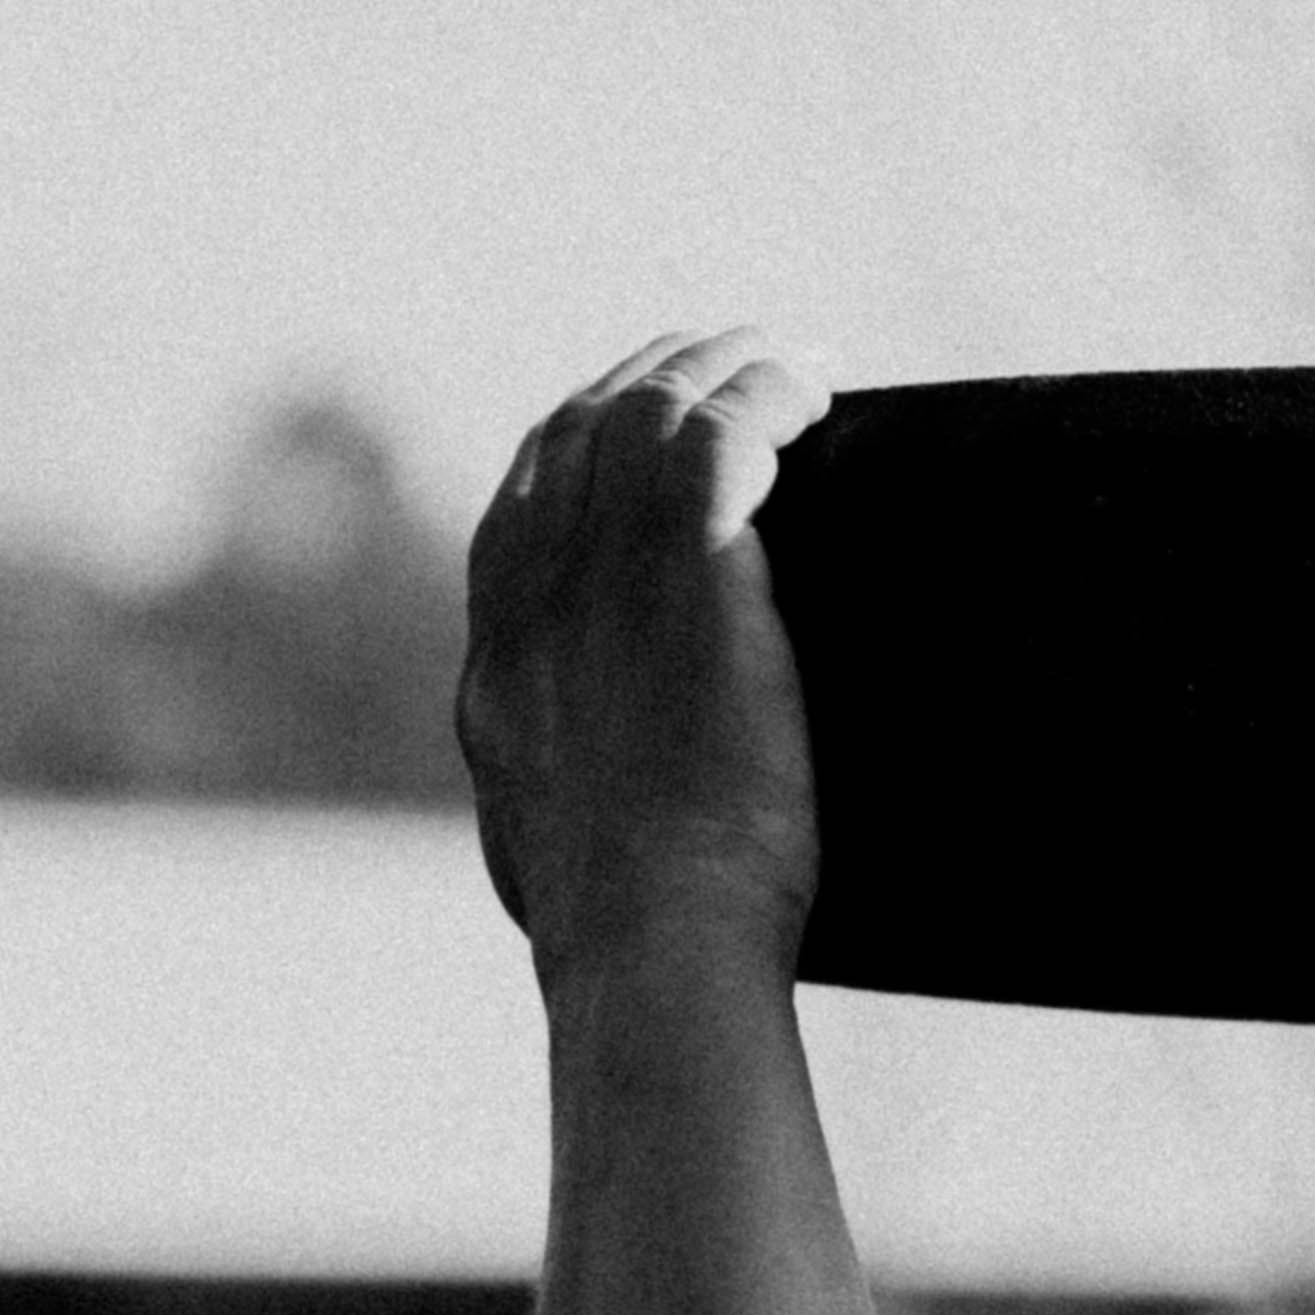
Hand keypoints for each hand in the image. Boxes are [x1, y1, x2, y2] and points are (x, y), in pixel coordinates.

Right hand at [461, 332, 830, 982]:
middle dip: (649, 379)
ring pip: (649, 409)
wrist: (650, 950)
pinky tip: (815, 393)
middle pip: (578, 433)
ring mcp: (603, 572)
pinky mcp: (687, 569)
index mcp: (499, 665)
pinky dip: (768, 395)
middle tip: (725, 364)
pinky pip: (725, 430)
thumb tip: (580, 823)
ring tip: (786, 360)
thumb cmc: (634, 954)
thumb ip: (568, 806)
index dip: (585, 446)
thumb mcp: (560, 866)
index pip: (526, 505)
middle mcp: (533, 596)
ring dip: (720, 368)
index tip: (641, 425)